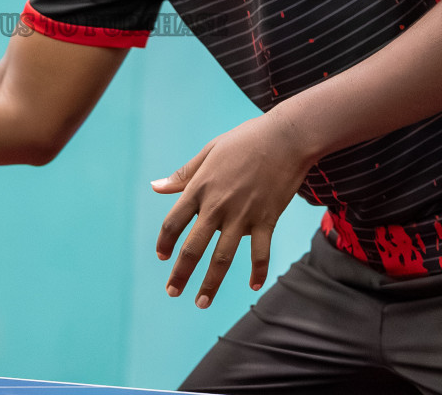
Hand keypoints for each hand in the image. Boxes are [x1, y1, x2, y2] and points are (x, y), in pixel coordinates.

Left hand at [151, 112, 311, 307]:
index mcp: (199, 187)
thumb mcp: (209, 152)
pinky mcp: (266, 220)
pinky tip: (252, 286)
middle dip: (180, 274)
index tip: (162, 258)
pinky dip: (257, 272)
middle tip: (172, 292)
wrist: (285, 138)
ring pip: (222, 258)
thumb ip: (183, 174)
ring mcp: (242, 215)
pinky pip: (260, 253)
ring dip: (211, 283)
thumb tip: (155, 186)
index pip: (173, 223)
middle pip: (192, 248)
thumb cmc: (245, 141)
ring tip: (201, 303)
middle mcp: (217, 205)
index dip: (164, 243)